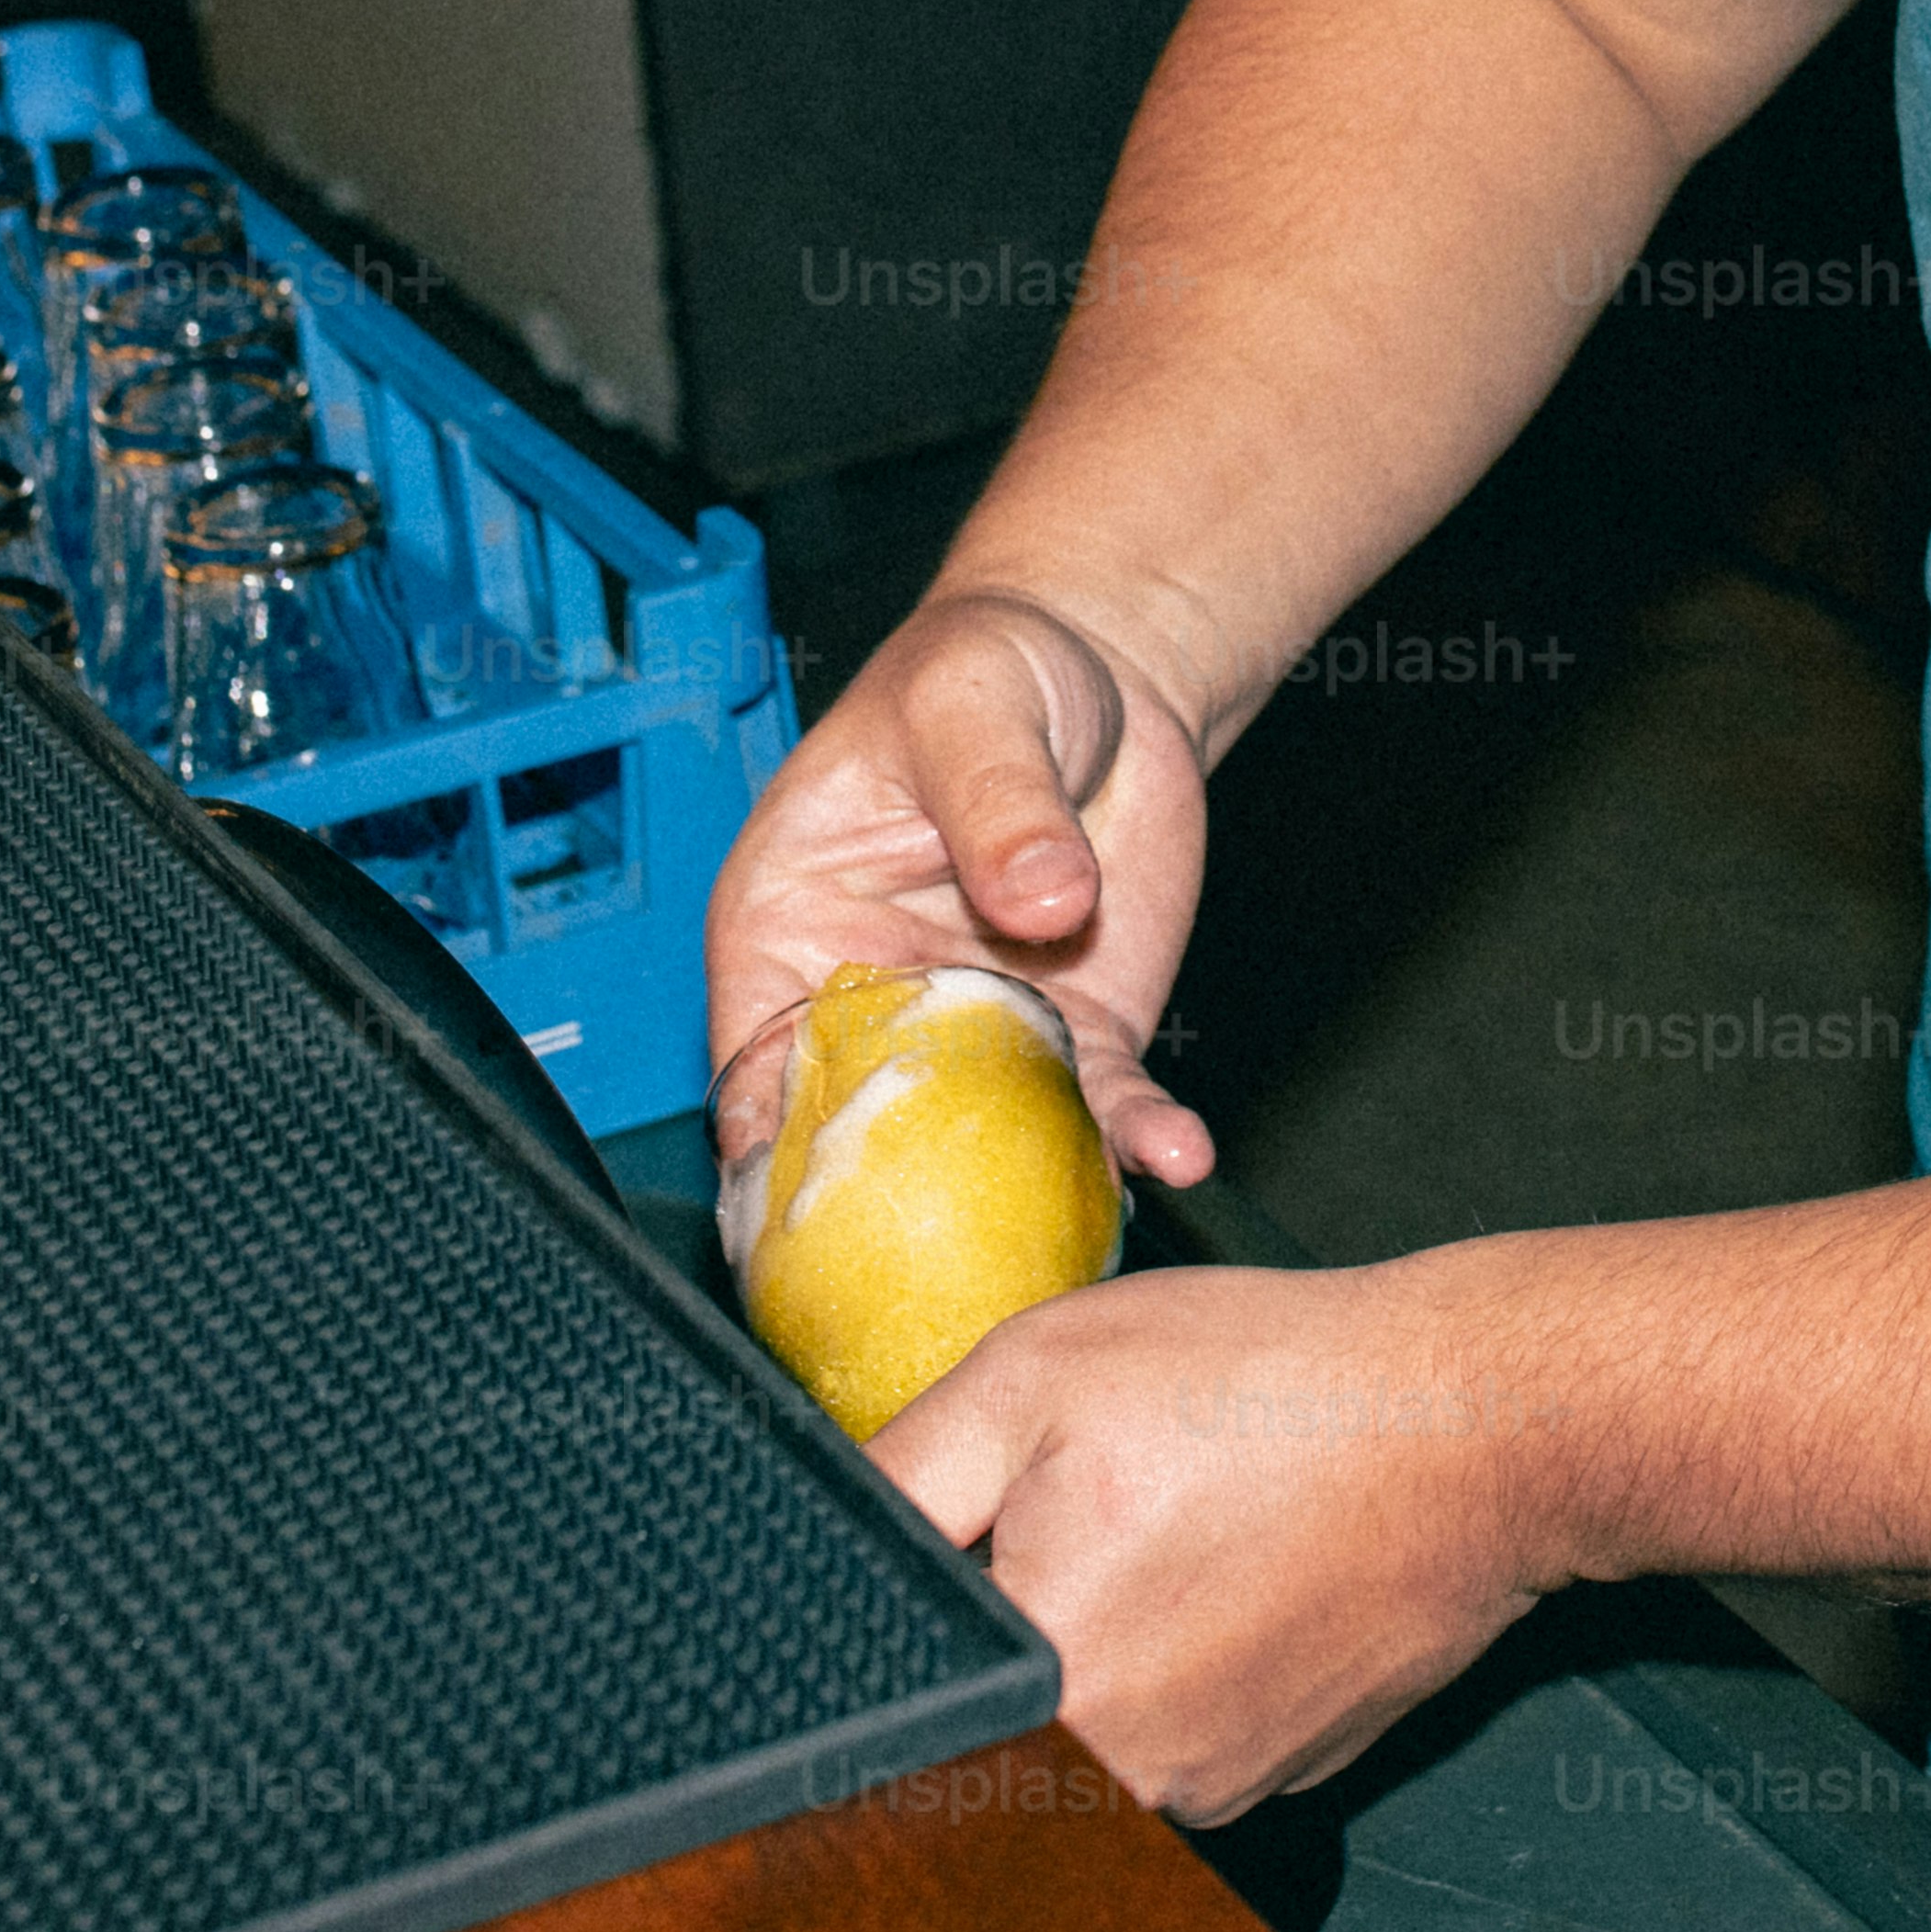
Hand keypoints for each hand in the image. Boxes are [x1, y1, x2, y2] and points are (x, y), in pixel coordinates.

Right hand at [705, 583, 1219, 1198]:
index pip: (754, 1067)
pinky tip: (1177, 1153)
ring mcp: (982, 1030)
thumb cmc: (984, 668)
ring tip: (1087, 1220)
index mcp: (789, 927)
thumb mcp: (970, 709)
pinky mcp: (1080, 1034)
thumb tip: (1041, 899)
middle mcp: (876, 1000)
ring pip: (990, 1144)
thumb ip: (999, 803)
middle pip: (865, 1136)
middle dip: (898, 1212)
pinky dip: (1138, 1139)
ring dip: (1033, 1191)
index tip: (810, 1214)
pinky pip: (1103, 1107)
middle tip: (950, 1263)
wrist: (1108, 670)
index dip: (769, 1151)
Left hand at [873, 1257, 1566, 1821]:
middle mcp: (1129, 1779)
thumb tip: (817, 1537)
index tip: (959, 1544)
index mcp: (1049, 1685)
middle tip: (1084, 1513)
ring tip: (1169, 1527)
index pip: (906, 1699)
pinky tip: (1226, 1569)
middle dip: (1012, 1615)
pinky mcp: (1275, 1778)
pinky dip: (1180, 1662)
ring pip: (1089, 1730)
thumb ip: (897, 1478)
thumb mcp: (1036, 1375)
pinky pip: (1177, 1735)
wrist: (1475, 1429)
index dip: (914, 1618)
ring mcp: (1214, 1792)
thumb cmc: (1270, 1387)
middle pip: (998, 1716)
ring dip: (1098, 1641)